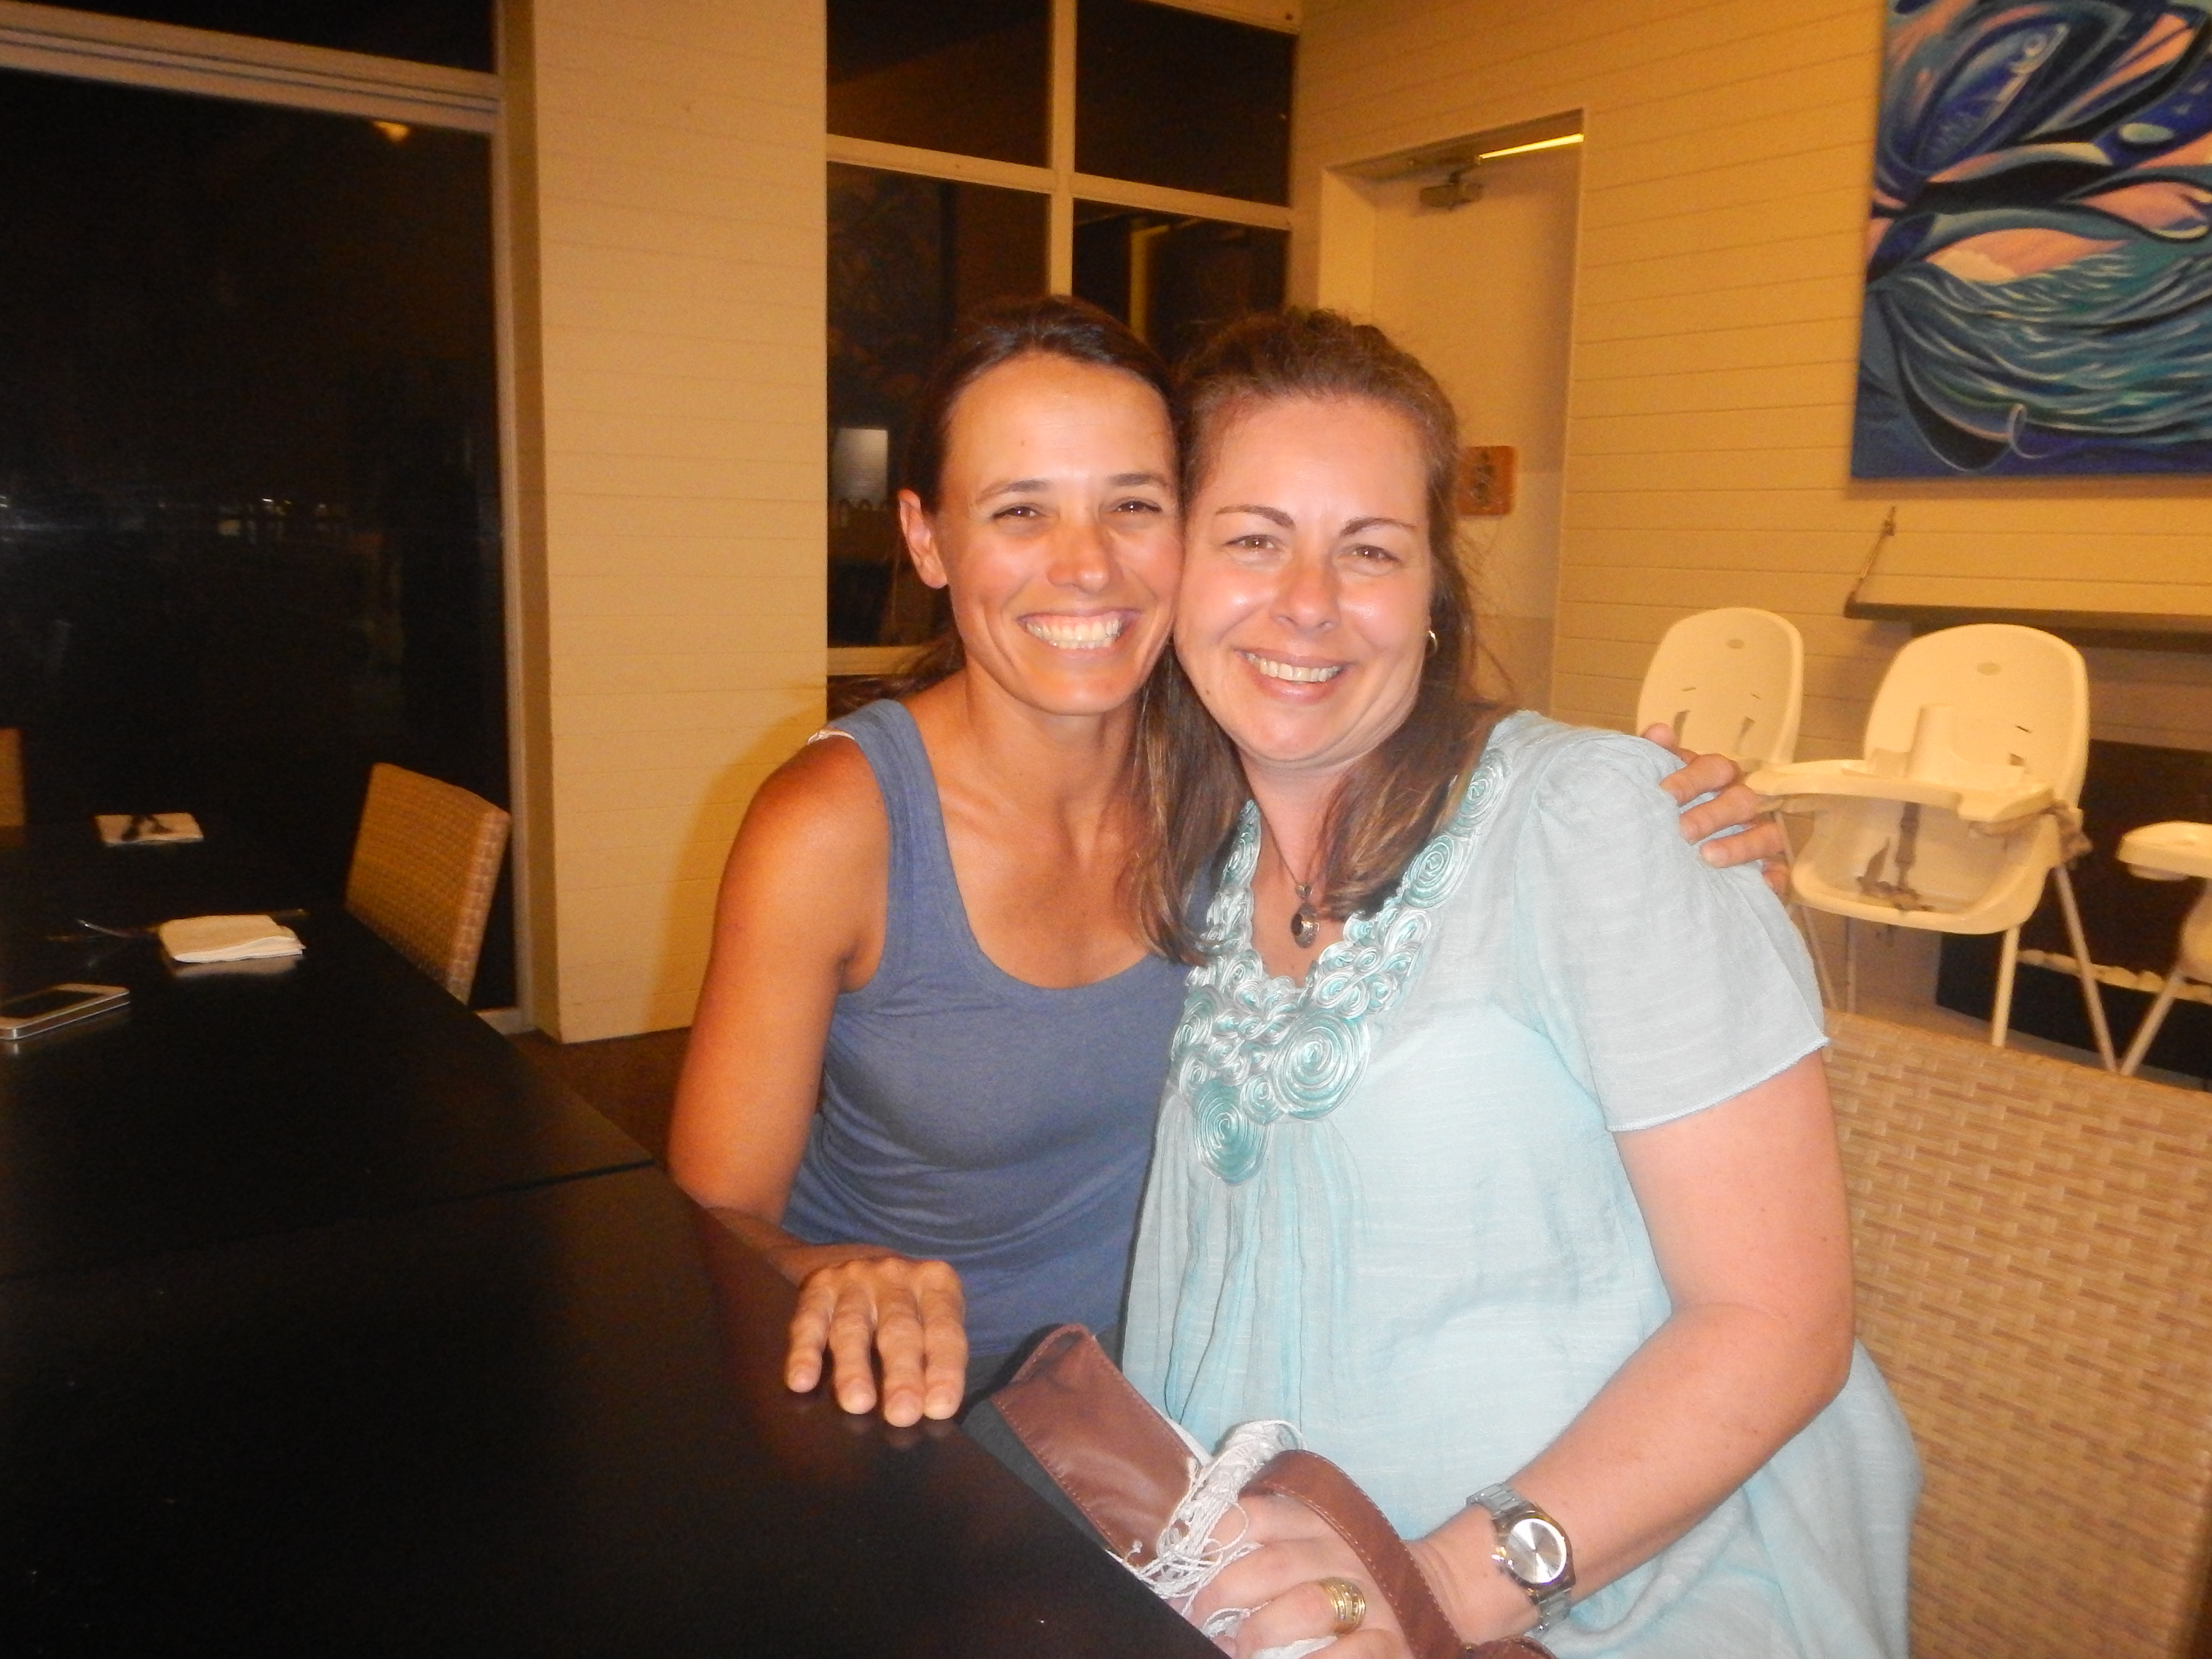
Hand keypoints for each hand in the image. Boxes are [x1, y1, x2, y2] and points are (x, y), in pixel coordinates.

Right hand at [780, 1250, 966, 1426]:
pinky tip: (801, 1381)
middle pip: (899, 1328)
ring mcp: (854, 1279)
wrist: (862, 1256)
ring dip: (854, 1367)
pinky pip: (809, 1321)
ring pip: (853, 1326)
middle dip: (901, 1373)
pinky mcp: (818, 1287)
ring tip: (857, 1403)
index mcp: (935, 1283)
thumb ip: (938, 1356)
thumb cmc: (911, 1305)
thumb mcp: (936, 1316)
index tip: (939, 1408)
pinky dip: (805, 1352)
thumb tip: (932, 1409)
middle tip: (902, 1414)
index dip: (944, 1369)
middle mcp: (895, 1276)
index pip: (944, 1330)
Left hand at [1185, 1494, 1411, 1657]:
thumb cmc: (1341, 1571)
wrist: (1428, 1587)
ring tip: (1235, 1649)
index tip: (1183, 1569)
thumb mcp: (1307, 1542)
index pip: (1256, 1513)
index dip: (1212, 1539)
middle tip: (1197, 1618)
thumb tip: (1183, 1573)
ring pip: (1306, 1607)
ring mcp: (1369, 1596)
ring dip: (1260, 1632)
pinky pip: (1346, 1654)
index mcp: (1315, 1520)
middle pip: (1273, 1564)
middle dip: (1224, 1595)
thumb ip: (1258, 1546)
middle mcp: (1342, 1551)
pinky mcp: (1388, 1640)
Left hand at [1643, 723, 1789, 897]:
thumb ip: (1655, 759)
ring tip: (1707, 857)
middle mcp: (1741, 804)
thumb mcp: (1655, 785)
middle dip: (1712, 815)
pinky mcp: (1768, 870)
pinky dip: (1772, 876)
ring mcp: (1757, 836)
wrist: (1658, 859)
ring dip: (1740, 845)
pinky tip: (1757, 883)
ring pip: (1767, 834)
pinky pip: (1779, 871)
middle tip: (1682, 831)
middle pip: (1741, 800)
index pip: (1715, 768)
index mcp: (1716, 779)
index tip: (1664, 794)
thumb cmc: (1662, 813)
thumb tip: (1660, 732)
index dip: (1691, 779)